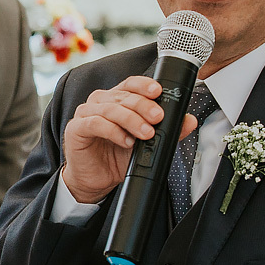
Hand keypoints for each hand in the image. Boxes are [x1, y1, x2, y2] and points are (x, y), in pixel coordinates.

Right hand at [60, 75, 197, 203]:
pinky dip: (113, 131)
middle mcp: (100, 102)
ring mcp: (85, 113)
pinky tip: (125, 140)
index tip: (159, 92)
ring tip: (145, 134)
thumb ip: (167, 131)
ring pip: (110, 109)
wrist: (96, 180)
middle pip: (123, 95)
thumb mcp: (146, 144)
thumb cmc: (116, 158)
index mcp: (116, 99)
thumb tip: (189, 120)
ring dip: (131, 120)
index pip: (130, 83)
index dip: (144, 85)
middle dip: (143, 106)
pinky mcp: (76, 129)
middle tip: (157, 118)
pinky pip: (95, 123)